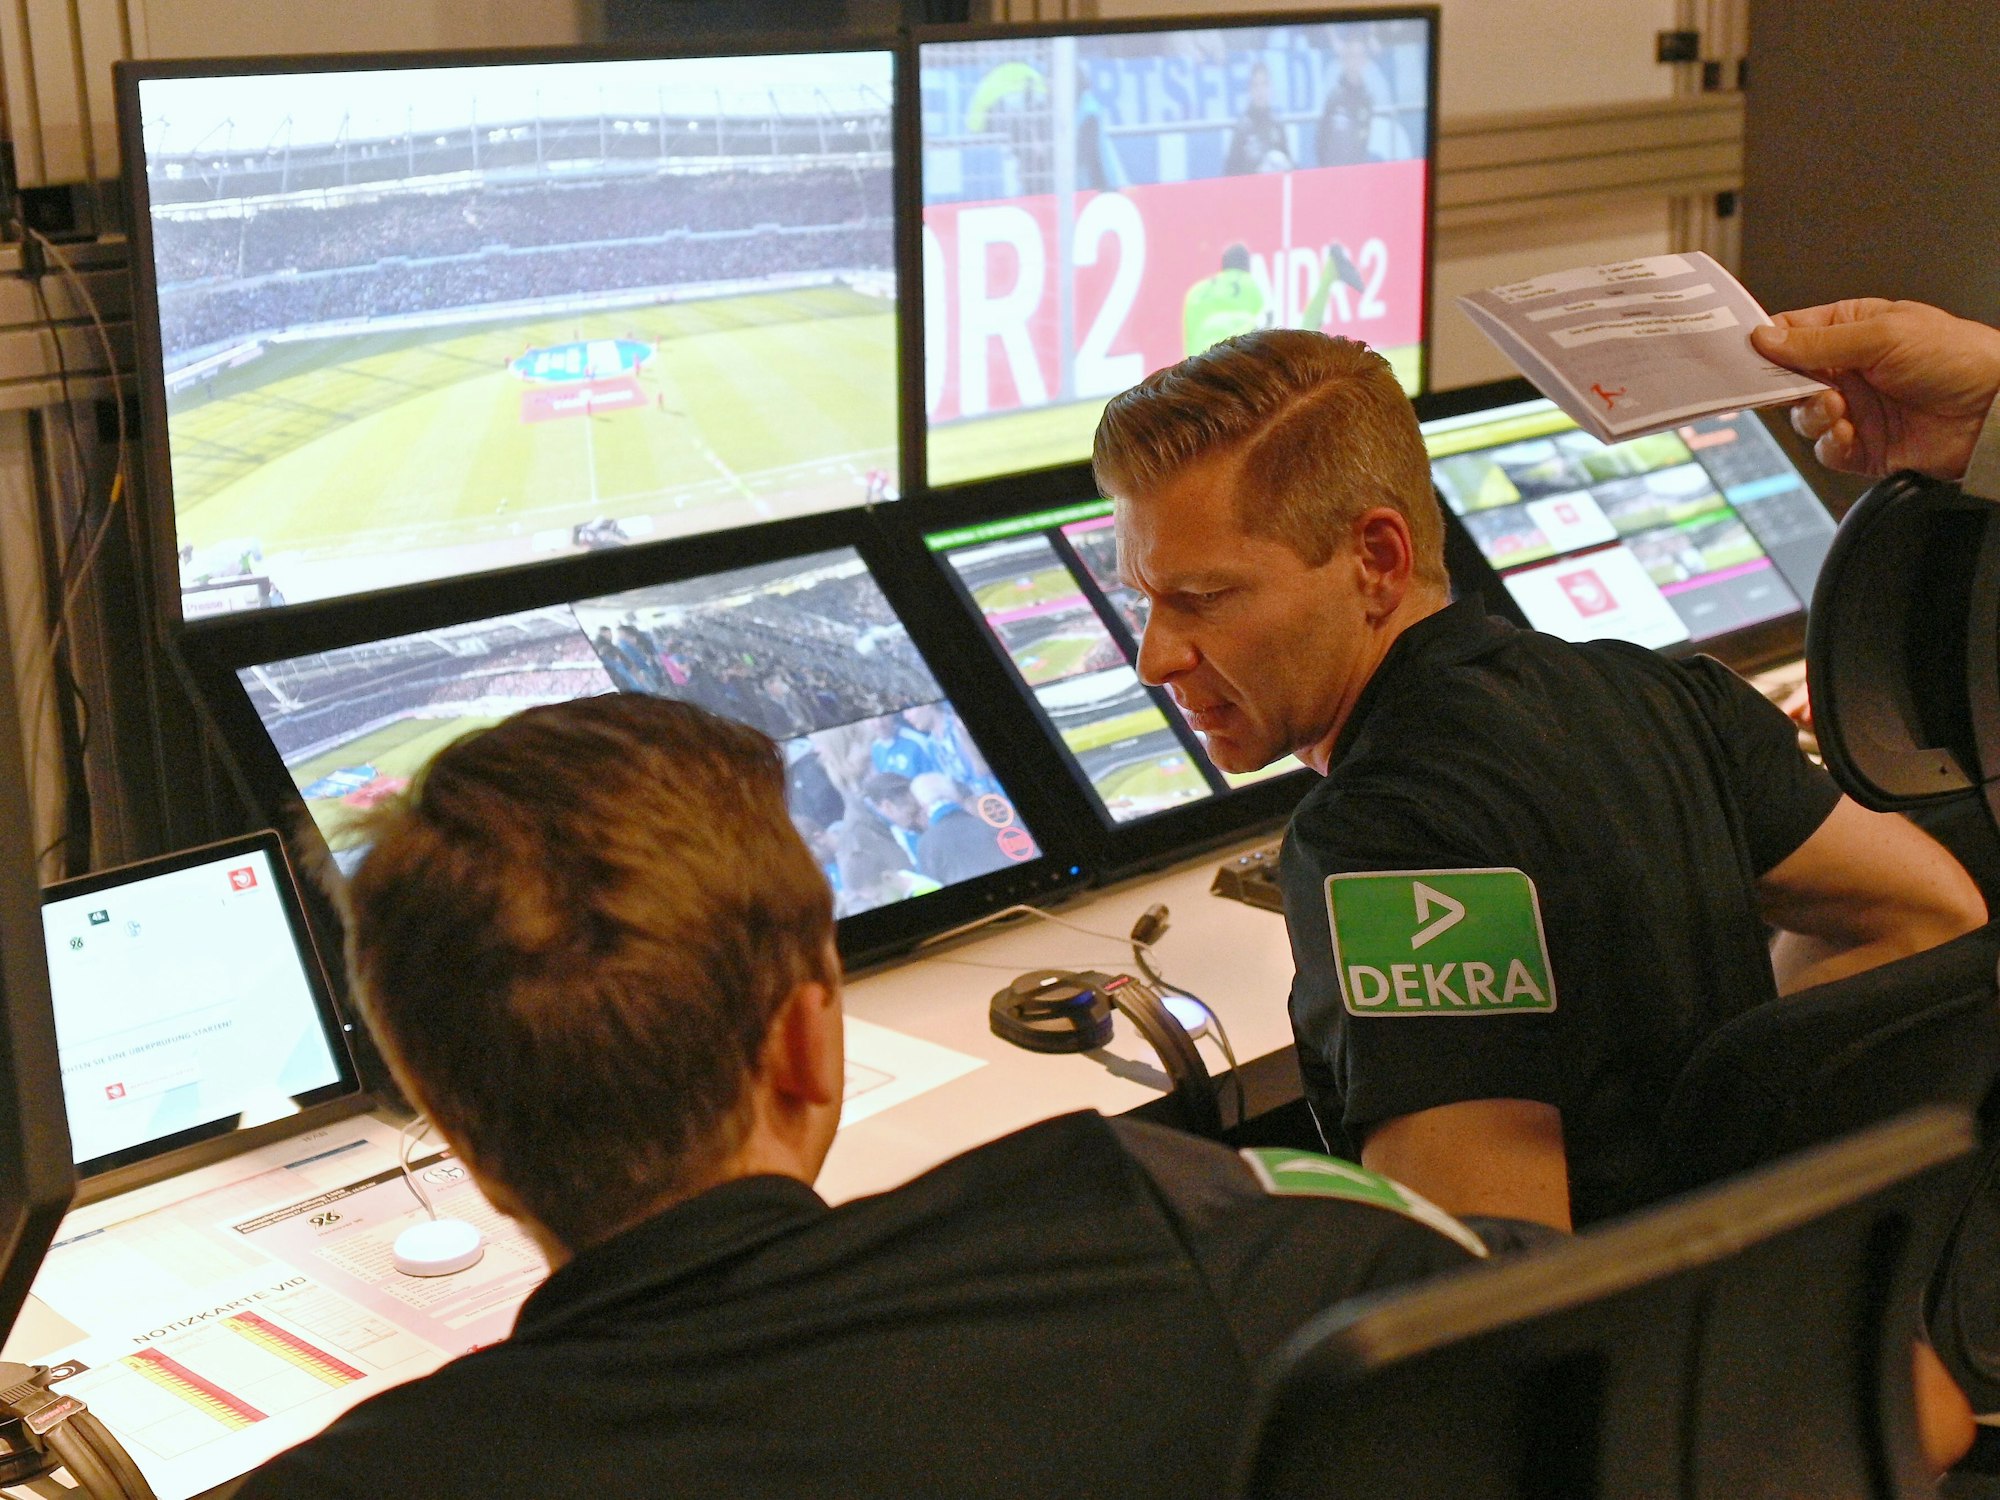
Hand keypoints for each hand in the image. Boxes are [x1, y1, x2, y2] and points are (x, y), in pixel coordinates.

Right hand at [1749, 299, 1999, 478]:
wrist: (1994, 413)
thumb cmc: (1959, 358)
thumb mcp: (1883, 335)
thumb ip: (1818, 342)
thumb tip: (1765, 339)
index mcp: (1853, 329)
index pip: (1791, 333)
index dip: (1764, 344)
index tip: (1743, 354)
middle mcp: (1848, 370)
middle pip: (1786, 380)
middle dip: (1783, 387)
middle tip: (1791, 388)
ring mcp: (1854, 409)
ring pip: (1802, 418)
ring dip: (1813, 416)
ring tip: (1837, 410)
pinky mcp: (1862, 447)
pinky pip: (1824, 450)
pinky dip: (1830, 444)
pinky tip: (1849, 433)